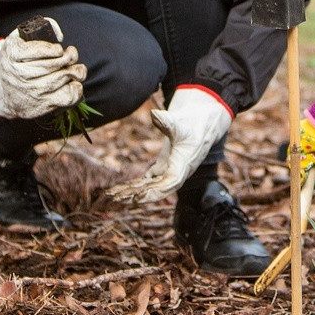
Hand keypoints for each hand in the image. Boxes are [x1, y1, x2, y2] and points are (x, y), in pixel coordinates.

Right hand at [0, 17, 86, 119]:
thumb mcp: (20, 38)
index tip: (59, 49)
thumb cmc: (18, 60)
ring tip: (74, 67)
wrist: (6, 91)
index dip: (54, 49)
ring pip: (63, 78)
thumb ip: (41, 27)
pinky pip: (67, 96)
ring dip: (75, 71)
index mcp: (13, 54)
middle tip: (71, 54)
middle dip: (69, 57)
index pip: (38, 50)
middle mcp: (20, 74)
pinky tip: (74, 82)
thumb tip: (60, 36)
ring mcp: (31, 91)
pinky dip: (76, 88)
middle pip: (54, 64)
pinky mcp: (42, 105)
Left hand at [107, 86, 231, 203]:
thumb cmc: (194, 123)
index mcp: (183, 164)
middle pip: (156, 190)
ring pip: (150, 187)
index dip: (154, 192)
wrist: (203, 121)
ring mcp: (170, 171)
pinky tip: (120, 190)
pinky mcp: (164, 167)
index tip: (137, 197)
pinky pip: (149, 180)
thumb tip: (154, 115)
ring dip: (132, 192)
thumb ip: (168, 121)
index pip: (170, 184)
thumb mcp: (181, 122)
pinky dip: (135, 184)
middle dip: (136, 195)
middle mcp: (177, 172)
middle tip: (115, 199)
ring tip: (112, 197)